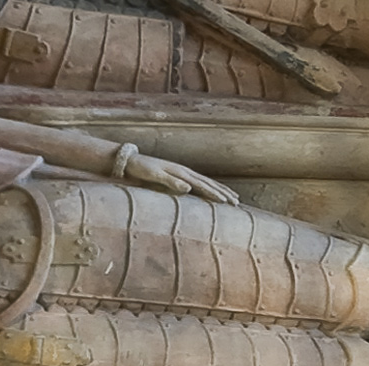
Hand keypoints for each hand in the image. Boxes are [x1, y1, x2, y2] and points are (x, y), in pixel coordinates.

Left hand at [124, 154, 239, 204]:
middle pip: (209, 183)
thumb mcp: (154, 175)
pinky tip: (212, 193)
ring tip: (232, 198)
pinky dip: (209, 188)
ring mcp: (182, 173)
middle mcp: (184, 172)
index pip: (203, 185)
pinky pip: (198, 183)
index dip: (215, 193)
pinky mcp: (178, 176)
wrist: (130, 161)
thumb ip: (171, 181)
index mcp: (181, 173)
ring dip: (220, 190)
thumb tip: (188, 188)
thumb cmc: (141, 168)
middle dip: (224, 192)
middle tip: (238, 202)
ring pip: (206, 182)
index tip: (228, 202)